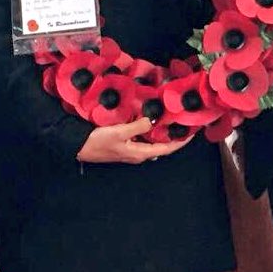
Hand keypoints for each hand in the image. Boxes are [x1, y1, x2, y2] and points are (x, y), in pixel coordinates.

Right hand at [76, 117, 192, 163]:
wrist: (79, 146)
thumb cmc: (98, 141)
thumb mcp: (119, 132)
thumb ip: (138, 127)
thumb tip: (153, 120)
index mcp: (140, 153)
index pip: (167, 148)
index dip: (181, 141)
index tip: (194, 132)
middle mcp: (139, 153)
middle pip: (162, 145)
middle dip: (174, 134)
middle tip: (184, 121)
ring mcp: (132, 149)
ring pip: (153, 140)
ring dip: (162, 131)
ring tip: (172, 118)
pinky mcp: (125, 143)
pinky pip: (143, 136)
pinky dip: (150, 129)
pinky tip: (151, 118)